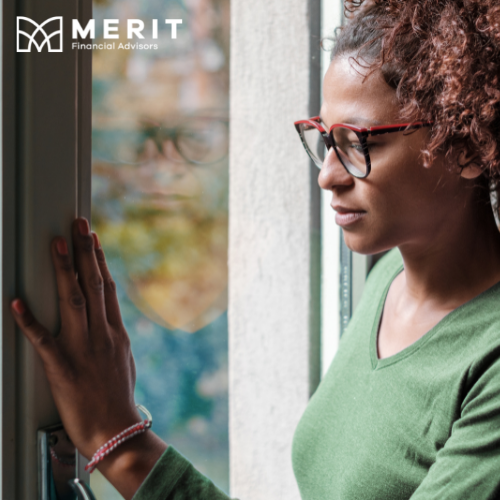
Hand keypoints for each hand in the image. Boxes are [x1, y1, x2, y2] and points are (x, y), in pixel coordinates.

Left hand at [10, 218, 166, 497]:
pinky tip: (17, 301)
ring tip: (58, 243)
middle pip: (94, 285)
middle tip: (78, 224)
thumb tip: (109, 321)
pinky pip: (43, 340)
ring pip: (74, 301)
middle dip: (85, 252)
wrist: (116, 430)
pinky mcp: (62, 367)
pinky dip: (29, 320)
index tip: (93, 239)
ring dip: (66, 270)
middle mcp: (102, 334)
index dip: (99, 260)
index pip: (107, 288)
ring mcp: (83, 348)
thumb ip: (115, 336)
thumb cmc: (119, 397)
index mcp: (116, 333)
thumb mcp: (124, 360)